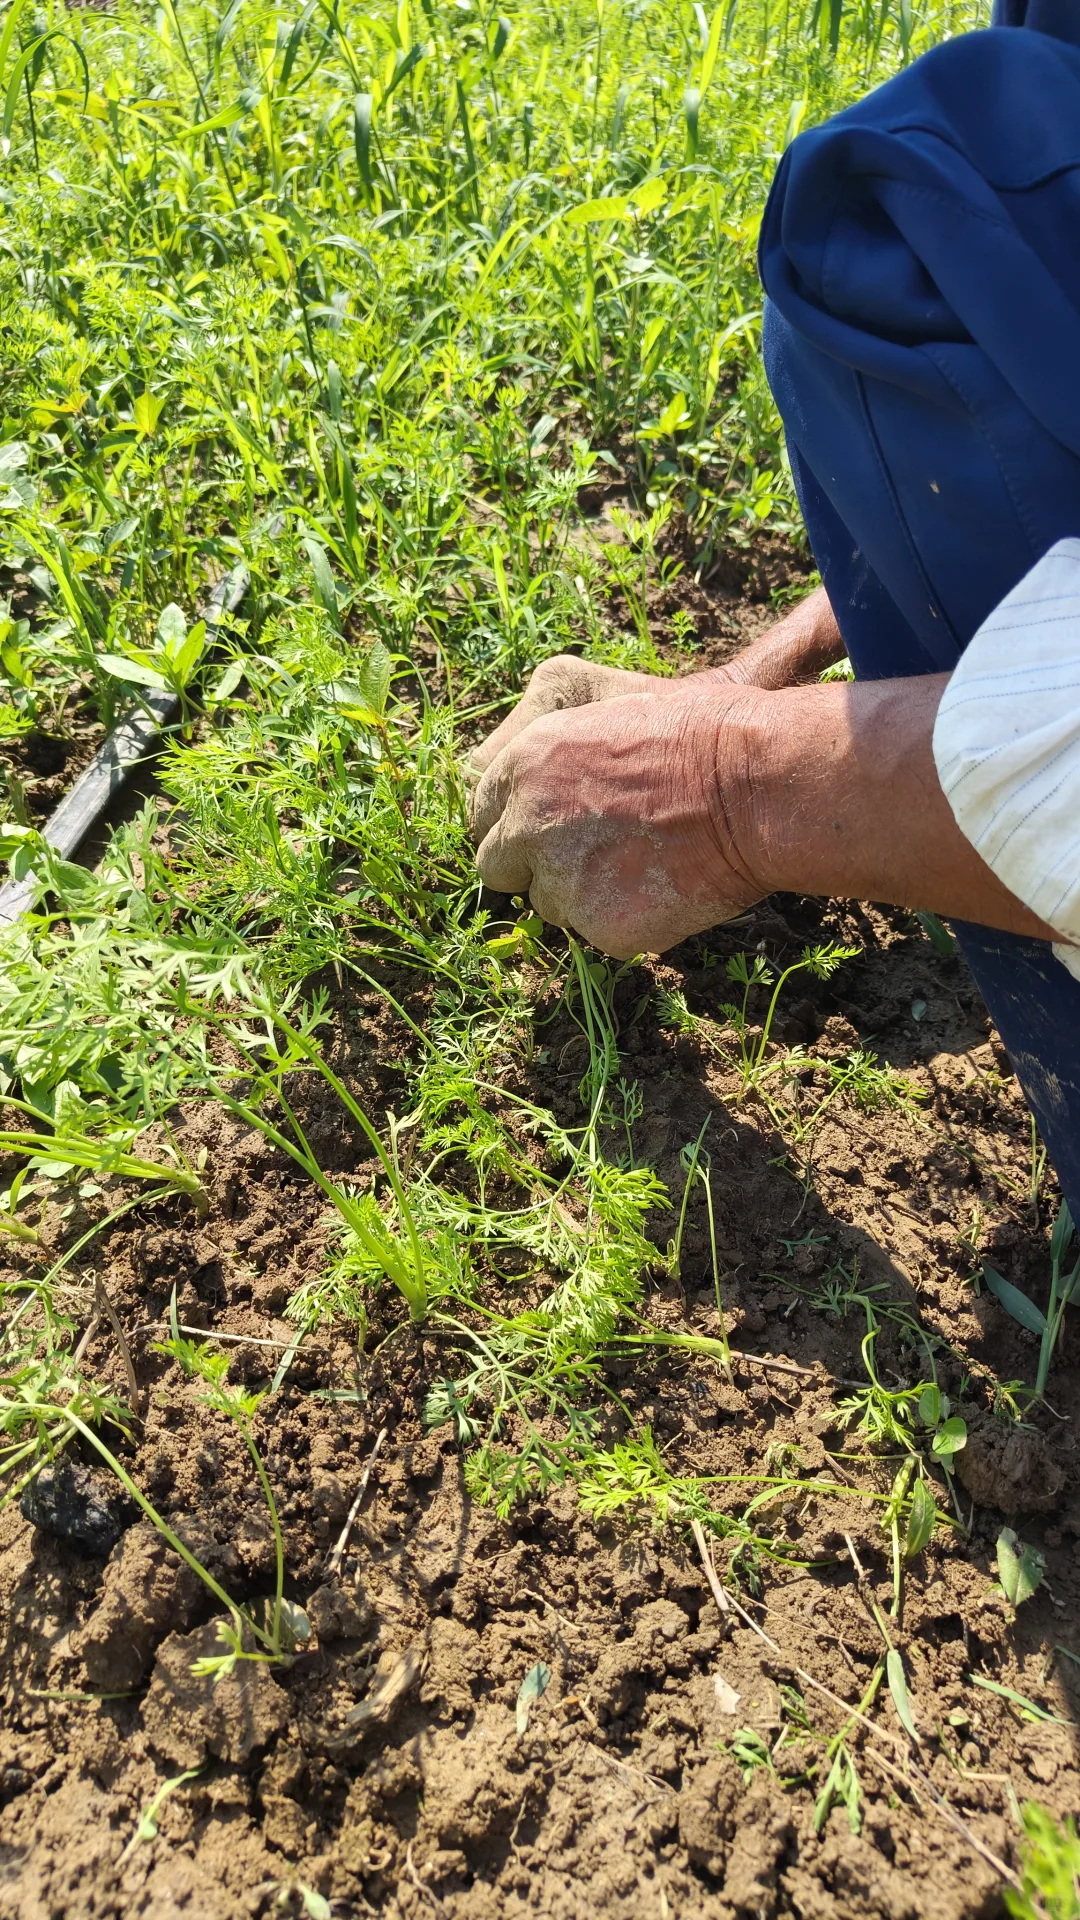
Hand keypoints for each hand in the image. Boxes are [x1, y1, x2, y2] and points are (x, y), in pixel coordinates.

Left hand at [469, 676, 763, 957]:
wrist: (751, 787)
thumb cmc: (696, 738)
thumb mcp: (607, 716)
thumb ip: (554, 762)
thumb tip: (527, 799)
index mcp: (526, 763)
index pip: (481, 812)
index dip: (513, 824)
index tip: (540, 832)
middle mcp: (528, 823)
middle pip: (495, 868)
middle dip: (531, 868)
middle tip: (586, 858)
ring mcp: (560, 879)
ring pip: (547, 905)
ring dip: (581, 895)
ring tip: (643, 861)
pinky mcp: (596, 925)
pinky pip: (594, 933)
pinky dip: (624, 920)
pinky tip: (664, 887)